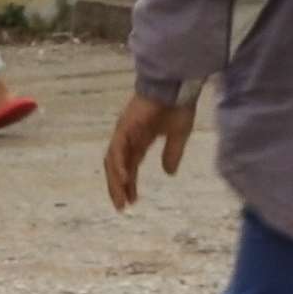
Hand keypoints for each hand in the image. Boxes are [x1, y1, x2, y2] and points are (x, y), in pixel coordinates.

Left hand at [104, 93, 197, 211]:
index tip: (132, 201)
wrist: (176, 86)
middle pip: (117, 166)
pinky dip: (118, 166)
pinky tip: (123, 180)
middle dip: (118, 187)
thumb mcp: (178, 136)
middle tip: (121, 207)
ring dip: (116, 181)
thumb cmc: (178, 105)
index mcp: (140, 139)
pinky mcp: (125, 127)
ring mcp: (124, 132)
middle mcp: (128, 137)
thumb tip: (169, 173)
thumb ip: (172, 153)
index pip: (130, 165)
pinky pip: (117, 150)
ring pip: (114, 161)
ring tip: (120, 200)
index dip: (129, 184)